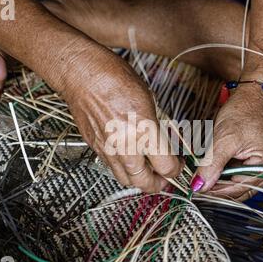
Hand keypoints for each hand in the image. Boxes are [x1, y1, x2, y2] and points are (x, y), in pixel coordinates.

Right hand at [57, 42, 182, 192]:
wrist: (83, 77)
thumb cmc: (116, 81)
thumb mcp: (148, 102)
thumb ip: (156, 130)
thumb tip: (163, 146)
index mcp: (144, 132)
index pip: (166, 167)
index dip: (176, 170)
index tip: (179, 165)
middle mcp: (125, 146)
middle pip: (144, 182)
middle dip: (158, 184)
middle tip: (165, 178)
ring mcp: (108, 150)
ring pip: (126, 180)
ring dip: (140, 180)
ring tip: (148, 173)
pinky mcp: (95, 149)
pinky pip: (112, 168)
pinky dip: (124, 170)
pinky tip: (130, 160)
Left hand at [191, 83, 262, 199]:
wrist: (252, 92)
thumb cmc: (244, 110)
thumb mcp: (225, 139)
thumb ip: (212, 165)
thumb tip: (199, 186)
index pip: (239, 188)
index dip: (217, 191)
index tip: (197, 190)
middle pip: (238, 187)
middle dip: (217, 186)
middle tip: (196, 184)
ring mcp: (261, 164)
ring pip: (234, 180)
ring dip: (218, 178)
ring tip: (201, 174)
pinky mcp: (253, 158)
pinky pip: (235, 170)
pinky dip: (222, 170)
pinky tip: (210, 167)